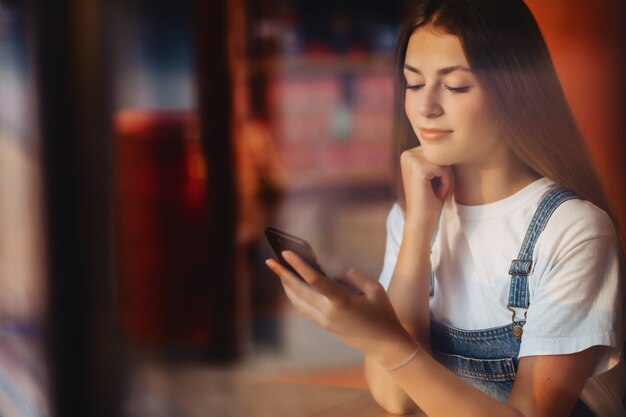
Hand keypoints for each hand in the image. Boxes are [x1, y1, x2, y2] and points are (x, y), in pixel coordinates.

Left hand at [265, 251, 415, 367]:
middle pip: (299, 290)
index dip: (298, 265)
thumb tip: (333, 276)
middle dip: (282, 274)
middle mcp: (328, 312)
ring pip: (297, 300)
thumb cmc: (382, 313)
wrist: (384, 344)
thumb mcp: (374, 288)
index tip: (286, 252)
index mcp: (341, 301)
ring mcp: (324, 321)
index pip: (314, 280)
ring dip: (286, 284)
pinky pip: (303, 308)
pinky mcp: (324, 325)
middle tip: (269, 259)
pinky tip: (291, 285)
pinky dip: (294, 295)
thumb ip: (353, 276)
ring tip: (278, 269)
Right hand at [400, 147, 453, 231]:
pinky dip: (447, 183)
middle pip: (442, 155)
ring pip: (444, 162)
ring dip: (447, 179)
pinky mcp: (417, 168)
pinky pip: (444, 169)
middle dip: (446, 174)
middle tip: (437, 190)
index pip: (440, 152)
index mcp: (410, 153)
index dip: (444, 170)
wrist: (422, 221)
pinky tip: (437, 194)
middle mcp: (407, 154)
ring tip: (437, 192)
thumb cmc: (432, 200)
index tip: (435, 186)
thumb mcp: (435, 174)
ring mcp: (410, 160)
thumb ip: (438, 158)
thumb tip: (454, 141)